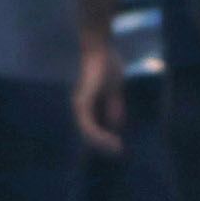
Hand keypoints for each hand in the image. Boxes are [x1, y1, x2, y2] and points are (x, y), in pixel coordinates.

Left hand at [74, 31, 126, 158]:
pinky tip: (113, 141)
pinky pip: (89, 126)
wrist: (100, 46)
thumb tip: (117, 125)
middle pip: (89, 136)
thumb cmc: (106, 63)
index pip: (93, 131)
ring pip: (88, 134)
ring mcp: (80, 105)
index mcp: (87, 106)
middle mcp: (80, 107)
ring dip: (103, 145)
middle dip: (103, 148)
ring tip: (117, 151)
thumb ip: (115, 107)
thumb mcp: (115, 90)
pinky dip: (100, 136)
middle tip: (118, 154)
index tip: (118, 150)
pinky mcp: (83, 101)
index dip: (105, 142)